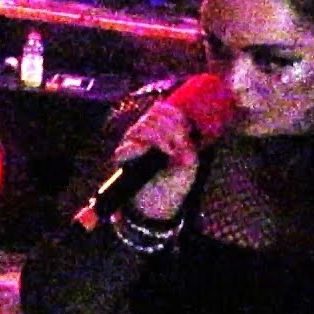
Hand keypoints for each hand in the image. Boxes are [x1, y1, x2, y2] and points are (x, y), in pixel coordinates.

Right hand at [113, 101, 198, 219]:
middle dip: (170, 127)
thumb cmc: (176, 181)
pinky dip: (141, 148)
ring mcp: (132, 144)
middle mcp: (144, 134)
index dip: (174, 114)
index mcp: (160, 130)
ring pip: (140, 127)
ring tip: (171, 152)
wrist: (162, 204)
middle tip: (180, 144)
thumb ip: (186, 142)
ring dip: (159, 136)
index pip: (161, 109)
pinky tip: (153, 155)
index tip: (187, 129)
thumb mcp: (190, 160)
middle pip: (152, 114)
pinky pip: (126, 146)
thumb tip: (179, 130)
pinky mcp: (123, 159)